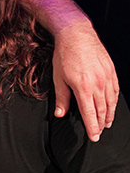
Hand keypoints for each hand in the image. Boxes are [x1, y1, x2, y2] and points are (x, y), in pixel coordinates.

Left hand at [52, 21, 118, 141]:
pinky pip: (115, 90)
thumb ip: (62, 98)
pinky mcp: (111, 71)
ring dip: (109, 115)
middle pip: (102, 110)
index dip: (92, 127)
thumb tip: (60, 113)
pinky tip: (111, 105)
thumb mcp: (58, 78)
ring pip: (111, 102)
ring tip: (107, 123)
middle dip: (101, 124)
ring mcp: (106, 77)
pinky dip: (114, 101)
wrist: (76, 35)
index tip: (94, 137)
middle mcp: (98, 84)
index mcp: (83, 88)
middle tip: (99, 133)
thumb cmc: (65, 55)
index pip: (90, 114)